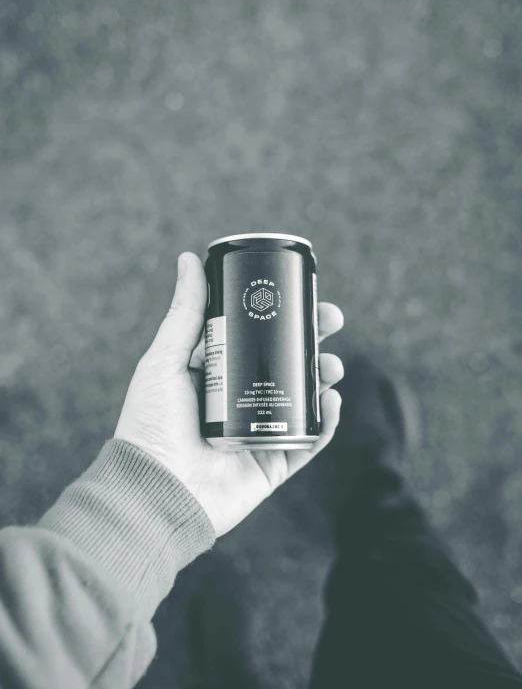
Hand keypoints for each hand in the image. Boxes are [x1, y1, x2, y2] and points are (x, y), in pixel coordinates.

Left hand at [115, 252, 344, 538]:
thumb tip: (189, 258)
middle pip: (287, 363)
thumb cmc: (150, 425)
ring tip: (331, 367)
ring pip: (304, 399)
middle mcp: (240, 400)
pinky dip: (326, 423)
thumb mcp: (165, 360)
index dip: (284, 317)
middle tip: (331, 321)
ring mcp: (259, 432)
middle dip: (313, 340)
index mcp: (216, 374)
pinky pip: (308, 442)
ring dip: (325, 377)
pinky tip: (331, 402)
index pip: (258, 338)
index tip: (305, 295)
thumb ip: (184, 312)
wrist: (153, 492)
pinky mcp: (272, 464)